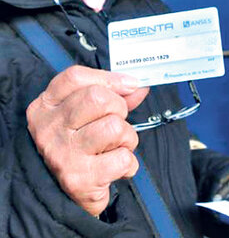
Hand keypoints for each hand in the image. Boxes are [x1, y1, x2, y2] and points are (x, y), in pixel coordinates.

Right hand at [26, 65, 148, 215]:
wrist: (59, 196)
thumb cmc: (77, 149)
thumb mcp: (84, 117)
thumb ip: (112, 97)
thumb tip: (138, 86)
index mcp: (46, 106)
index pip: (75, 77)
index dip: (109, 78)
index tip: (130, 85)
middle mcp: (49, 128)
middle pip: (98, 98)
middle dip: (119, 109)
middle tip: (117, 124)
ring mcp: (63, 154)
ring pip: (114, 127)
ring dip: (127, 138)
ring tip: (116, 148)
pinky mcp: (80, 179)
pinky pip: (123, 158)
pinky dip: (128, 163)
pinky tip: (115, 167)